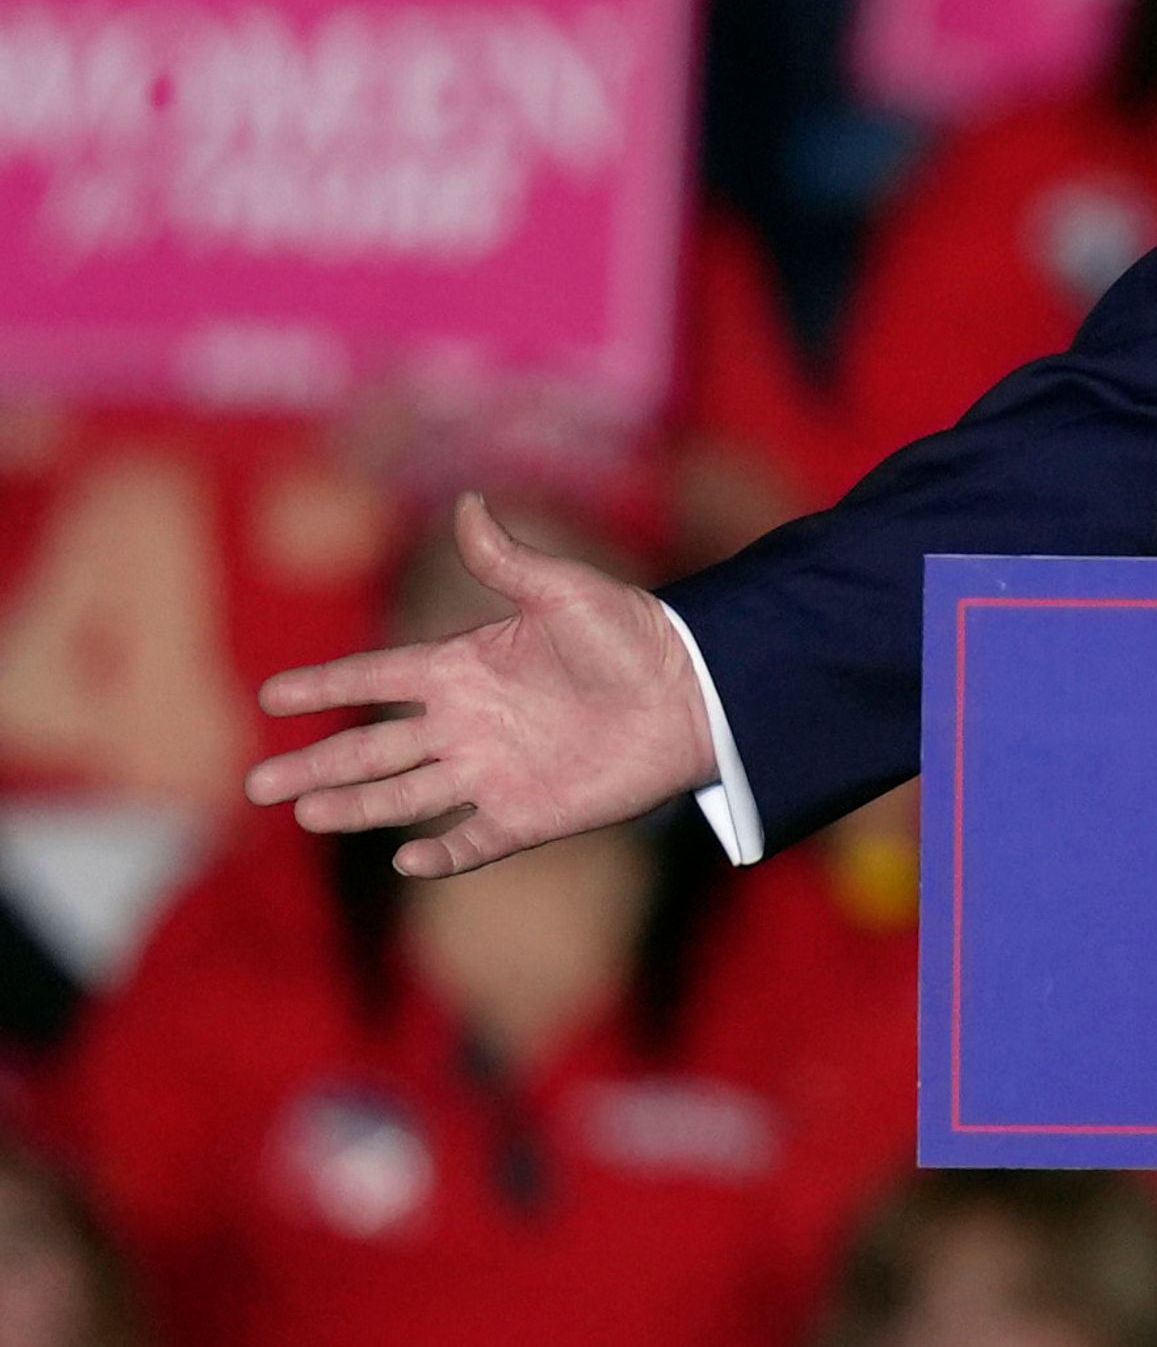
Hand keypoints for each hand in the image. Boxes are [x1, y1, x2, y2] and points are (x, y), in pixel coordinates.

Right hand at [244, 495, 719, 879]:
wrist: (696, 693)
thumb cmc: (635, 634)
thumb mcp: (567, 591)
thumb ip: (509, 559)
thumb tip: (469, 501)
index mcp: (466, 666)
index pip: (378, 677)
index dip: (326, 686)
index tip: (269, 696)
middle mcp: (468, 723)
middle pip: (374, 747)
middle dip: (316, 764)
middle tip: (257, 785)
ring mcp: (493, 771)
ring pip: (405, 795)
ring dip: (356, 806)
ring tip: (305, 812)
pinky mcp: (529, 813)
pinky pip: (473, 840)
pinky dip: (440, 852)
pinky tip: (404, 857)